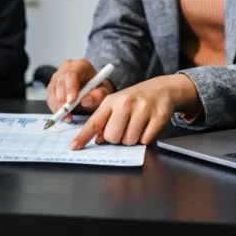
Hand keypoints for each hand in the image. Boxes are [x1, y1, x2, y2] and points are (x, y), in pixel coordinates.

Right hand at [46, 59, 114, 119]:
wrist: (93, 90)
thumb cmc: (98, 89)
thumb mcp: (104, 92)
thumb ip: (98, 95)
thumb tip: (85, 101)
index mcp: (81, 65)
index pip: (72, 74)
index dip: (70, 88)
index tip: (71, 101)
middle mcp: (67, 67)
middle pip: (60, 82)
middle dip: (62, 99)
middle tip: (67, 113)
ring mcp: (58, 75)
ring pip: (53, 90)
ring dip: (57, 105)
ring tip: (67, 117)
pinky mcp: (52, 85)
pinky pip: (50, 97)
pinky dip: (54, 107)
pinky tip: (63, 115)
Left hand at [70, 74, 200, 148]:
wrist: (160, 89)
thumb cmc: (133, 100)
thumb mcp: (116, 105)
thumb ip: (105, 121)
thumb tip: (98, 140)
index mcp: (111, 101)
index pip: (94, 122)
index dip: (83, 136)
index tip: (74, 147)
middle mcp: (125, 103)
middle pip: (112, 136)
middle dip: (116, 138)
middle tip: (123, 129)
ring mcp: (143, 109)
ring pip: (129, 140)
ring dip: (131, 139)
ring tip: (136, 126)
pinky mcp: (158, 116)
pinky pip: (145, 140)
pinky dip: (145, 138)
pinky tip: (146, 126)